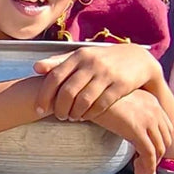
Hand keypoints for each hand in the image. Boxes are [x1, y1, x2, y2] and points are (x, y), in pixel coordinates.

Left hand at [33, 43, 161, 121]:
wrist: (138, 59)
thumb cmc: (101, 60)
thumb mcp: (81, 57)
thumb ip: (58, 62)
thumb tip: (35, 68)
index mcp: (79, 56)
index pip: (54, 77)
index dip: (44, 96)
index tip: (38, 110)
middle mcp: (91, 63)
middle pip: (67, 92)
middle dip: (60, 108)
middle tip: (59, 116)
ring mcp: (107, 74)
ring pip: (83, 100)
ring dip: (74, 113)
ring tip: (71, 117)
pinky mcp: (120, 85)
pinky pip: (100, 105)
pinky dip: (90, 114)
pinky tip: (85, 116)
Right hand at [89, 89, 173, 173]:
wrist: (87, 95)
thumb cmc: (95, 98)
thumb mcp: (115, 102)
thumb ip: (124, 111)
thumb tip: (121, 123)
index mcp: (150, 101)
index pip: (164, 126)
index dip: (159, 142)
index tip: (148, 153)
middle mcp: (153, 109)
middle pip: (164, 138)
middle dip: (157, 155)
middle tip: (144, 167)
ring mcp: (147, 120)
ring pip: (158, 148)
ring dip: (152, 164)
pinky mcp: (137, 130)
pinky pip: (148, 153)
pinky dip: (148, 166)